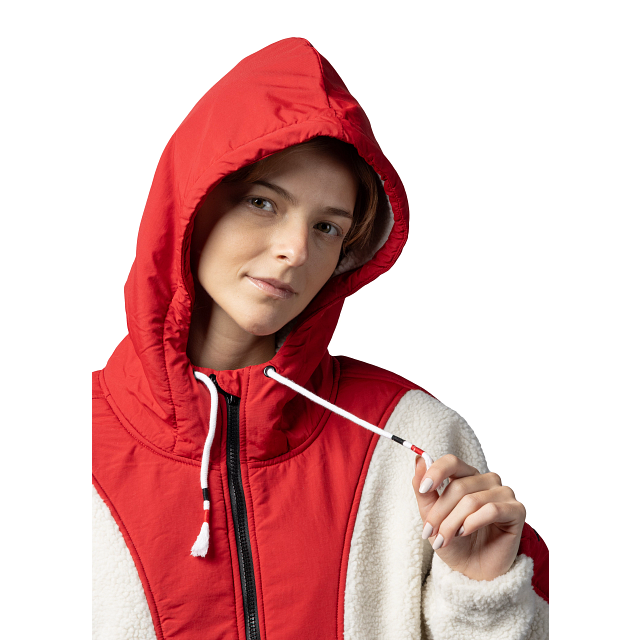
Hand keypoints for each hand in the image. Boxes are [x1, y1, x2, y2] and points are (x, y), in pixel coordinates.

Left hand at [412, 454, 525, 580]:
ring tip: (445, 538)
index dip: (436, 472)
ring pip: (472, 501)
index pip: (452, 462)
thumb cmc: (455, 542)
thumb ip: (425, 490)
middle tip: (429, 532)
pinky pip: (491, 510)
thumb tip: (419, 460)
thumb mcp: (432, 517)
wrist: (473, 572)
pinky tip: (465, 532)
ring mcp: (503, 493)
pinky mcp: (516, 510)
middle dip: (439, 512)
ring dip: (453, 523)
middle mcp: (487, 480)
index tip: (423, 489)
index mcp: (466, 476)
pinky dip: (473, 522)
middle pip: (458, 486)